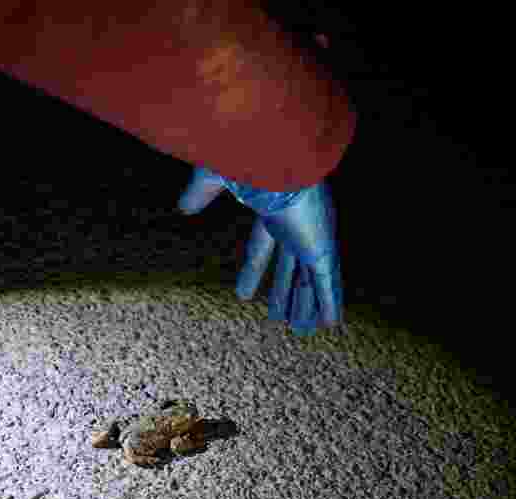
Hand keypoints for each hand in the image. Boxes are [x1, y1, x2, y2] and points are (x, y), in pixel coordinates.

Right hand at [177, 166, 342, 335]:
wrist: (272, 151)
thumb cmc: (242, 156)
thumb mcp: (211, 177)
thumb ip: (200, 194)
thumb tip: (183, 209)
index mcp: (271, 208)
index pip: (262, 248)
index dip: (254, 272)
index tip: (245, 296)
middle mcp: (295, 225)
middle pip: (290, 268)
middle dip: (286, 292)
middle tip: (281, 316)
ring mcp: (311, 237)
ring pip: (309, 280)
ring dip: (306, 306)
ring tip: (302, 330)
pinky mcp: (321, 246)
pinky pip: (327, 283)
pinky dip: (330, 304)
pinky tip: (331, 324)